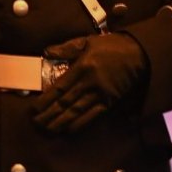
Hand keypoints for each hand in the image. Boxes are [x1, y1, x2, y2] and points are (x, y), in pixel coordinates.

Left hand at [33, 33, 147, 133]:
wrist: (138, 53)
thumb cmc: (111, 46)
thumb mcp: (88, 41)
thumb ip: (66, 48)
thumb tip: (46, 52)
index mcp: (82, 67)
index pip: (59, 88)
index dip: (45, 100)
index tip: (33, 109)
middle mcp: (89, 83)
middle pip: (65, 103)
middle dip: (49, 115)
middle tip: (36, 124)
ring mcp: (100, 94)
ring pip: (76, 112)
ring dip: (60, 123)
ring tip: (47, 130)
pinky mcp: (110, 102)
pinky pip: (92, 116)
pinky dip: (79, 124)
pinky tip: (68, 130)